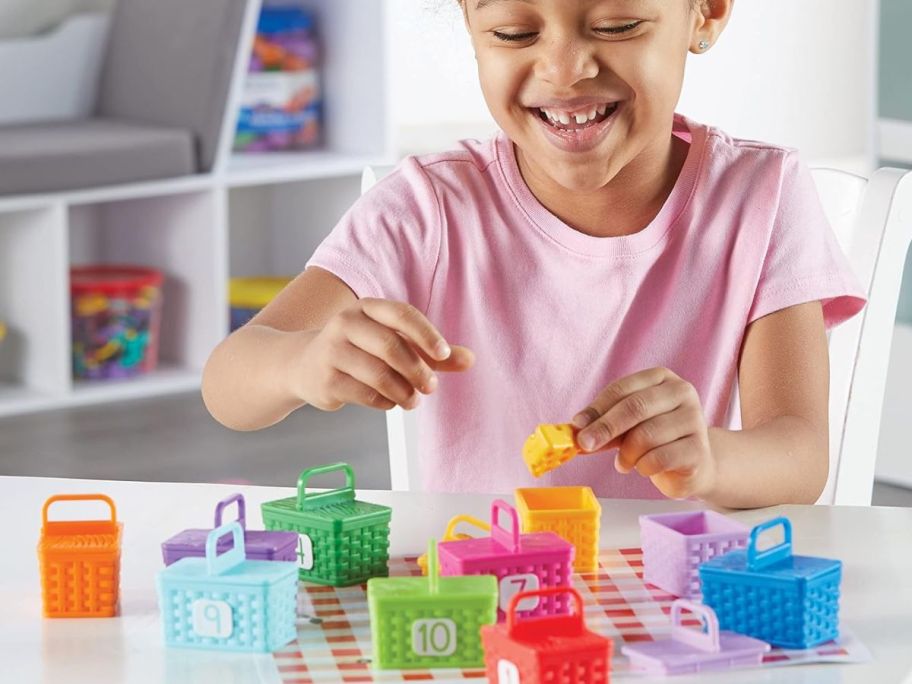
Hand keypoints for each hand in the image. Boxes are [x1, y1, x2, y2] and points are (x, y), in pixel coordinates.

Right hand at [298, 298, 473, 411]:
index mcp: (367, 308)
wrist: (302, 364)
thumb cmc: (359, 351)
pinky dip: (384, 402)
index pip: (401, 314)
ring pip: (378, 374)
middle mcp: (345, 323)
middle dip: (417, 370)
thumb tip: (470, 360)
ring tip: (413, 400)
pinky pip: (364, 394)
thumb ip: (431, 352)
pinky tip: (389, 402)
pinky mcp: (325, 380)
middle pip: (390, 346)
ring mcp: (332, 351)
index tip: (444, 355)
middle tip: (432, 387)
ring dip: (403, 392)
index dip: (426, 334)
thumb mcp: (393, 343)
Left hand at [570, 367, 714, 499]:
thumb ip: (604, 423)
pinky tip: (644, 467)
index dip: (597, 408)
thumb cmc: (656, 439)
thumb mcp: (627, 425)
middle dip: (605, 428)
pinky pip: (658, 458)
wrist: (694, 464)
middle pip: (635, 407)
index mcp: (661, 378)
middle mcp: (682, 392)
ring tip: (625, 462)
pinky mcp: (698, 449)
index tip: (577, 425)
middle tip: (585, 444)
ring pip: (646, 436)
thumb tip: (576, 429)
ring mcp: (694, 420)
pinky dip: (643, 467)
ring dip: (627, 454)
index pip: (622, 388)